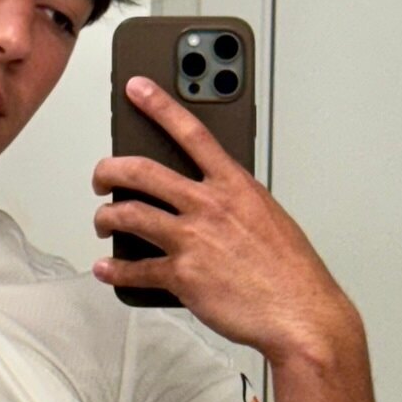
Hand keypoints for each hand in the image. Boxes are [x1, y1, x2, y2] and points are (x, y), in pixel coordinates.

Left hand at [89, 76, 361, 366]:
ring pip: (128, 215)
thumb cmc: (291, 271)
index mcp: (234, 185)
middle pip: (142, 172)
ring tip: (103, 221)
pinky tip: (106, 268)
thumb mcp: (268, 218)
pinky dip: (114, 270)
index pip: (191, 132)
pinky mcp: (181, 276)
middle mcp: (208, 205)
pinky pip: (134, 269)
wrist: (299, 313)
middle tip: (102, 177)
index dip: (158, 105)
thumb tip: (212, 204)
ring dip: (106, 217)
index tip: (137, 88)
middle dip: (110, 170)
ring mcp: (192, 239)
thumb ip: (235, 203)